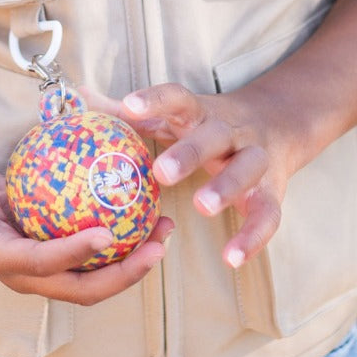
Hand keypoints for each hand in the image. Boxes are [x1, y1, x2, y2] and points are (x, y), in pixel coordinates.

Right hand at [0, 109, 171, 306]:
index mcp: (1, 259)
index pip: (44, 262)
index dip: (77, 252)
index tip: (108, 232)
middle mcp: (26, 275)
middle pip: (83, 288)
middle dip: (125, 273)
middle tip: (158, 244)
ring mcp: (42, 272)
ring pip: (94, 280)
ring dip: (132, 263)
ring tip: (165, 231)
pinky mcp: (53, 261)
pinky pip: (93, 261)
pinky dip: (121, 246)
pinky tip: (146, 215)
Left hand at [103, 83, 298, 269]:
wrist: (278, 123)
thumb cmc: (205, 124)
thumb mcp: (172, 114)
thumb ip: (127, 113)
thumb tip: (78, 100)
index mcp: (200, 111)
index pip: (178, 97)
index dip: (154, 100)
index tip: (127, 107)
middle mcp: (230, 130)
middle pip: (214, 136)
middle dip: (189, 152)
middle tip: (161, 173)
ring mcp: (256, 158)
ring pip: (246, 169)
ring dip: (225, 186)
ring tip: (201, 207)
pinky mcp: (273, 191)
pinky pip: (268, 215)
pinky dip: (253, 237)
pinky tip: (231, 259)